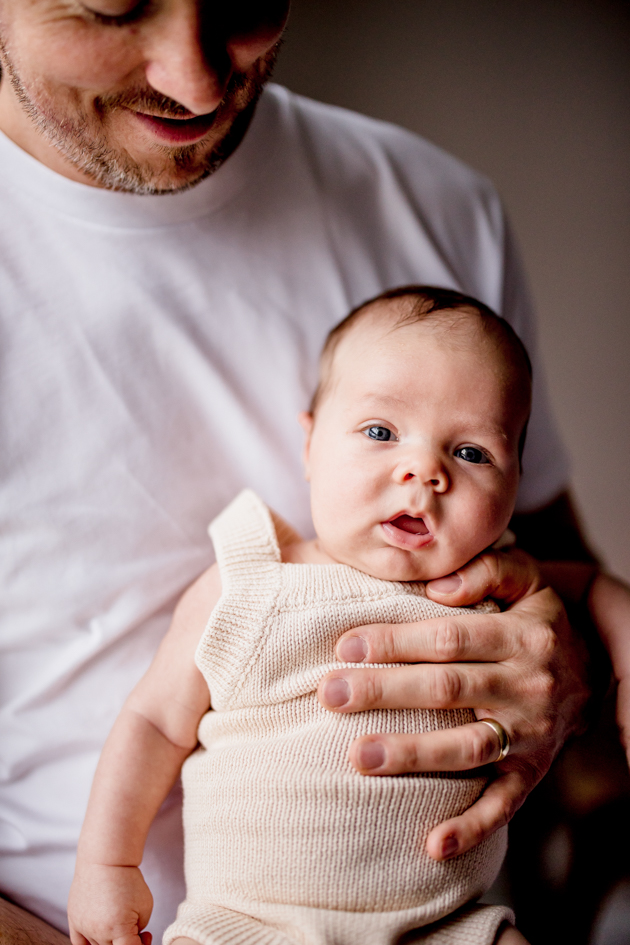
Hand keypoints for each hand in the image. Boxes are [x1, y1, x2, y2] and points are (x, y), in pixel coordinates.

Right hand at [68, 862, 152, 944]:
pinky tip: (102, 934)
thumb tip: (133, 941)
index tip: (144, 937)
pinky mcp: (74, 921)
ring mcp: (84, 927)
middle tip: (136, 930)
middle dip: (127, 943)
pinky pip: (80, 944)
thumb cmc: (128, 880)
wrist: (105, 860)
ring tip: (119, 922)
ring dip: (110, 941)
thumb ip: (139, 930)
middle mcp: (99, 932)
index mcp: (119, 928)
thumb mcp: (145, 905)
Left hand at [317, 548, 589, 859]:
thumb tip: (437, 588)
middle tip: (330, 694)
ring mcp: (531, 735)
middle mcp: (528, 686)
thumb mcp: (527, 578)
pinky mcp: (532, 773)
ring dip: (411, 754)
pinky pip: (504, 805)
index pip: (448, 640)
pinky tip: (433, 844)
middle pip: (446, 690)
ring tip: (358, 756)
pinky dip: (472, 828)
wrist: (596, 669)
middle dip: (383, 692)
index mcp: (521, 636)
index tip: (346, 646)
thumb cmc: (539, 617)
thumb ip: (486, 571)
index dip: (395, 642)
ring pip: (466, 747)